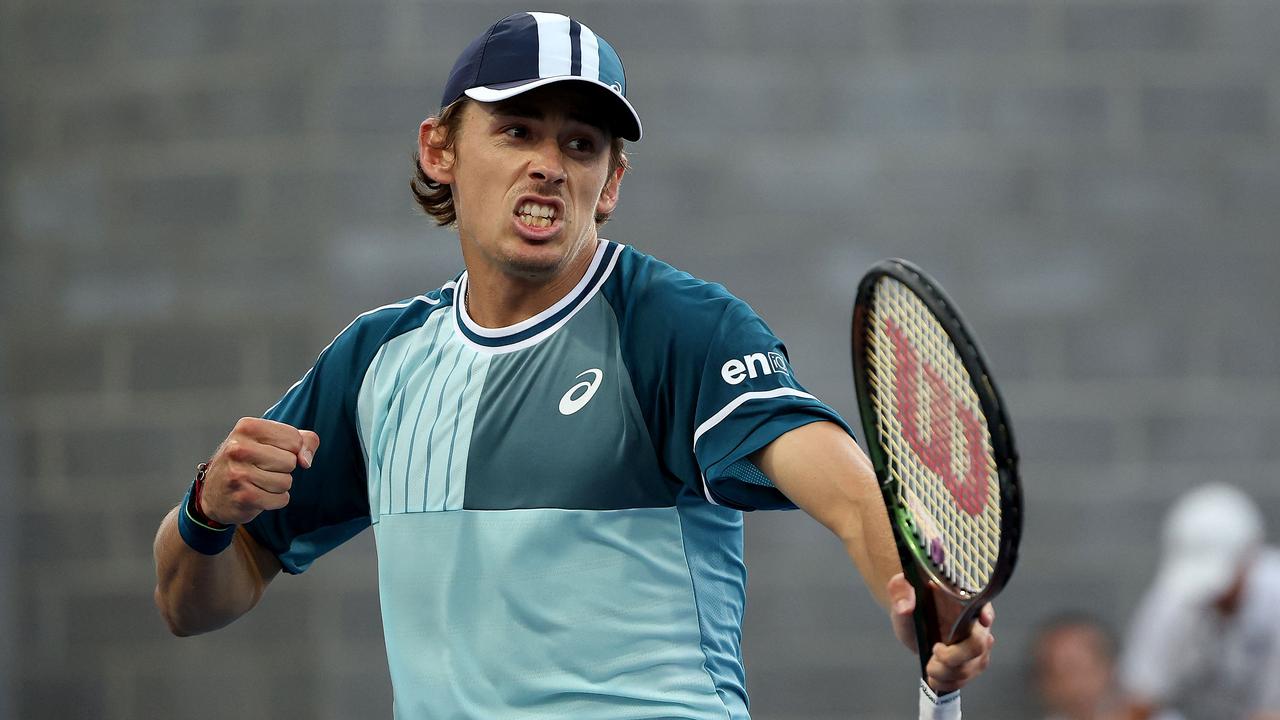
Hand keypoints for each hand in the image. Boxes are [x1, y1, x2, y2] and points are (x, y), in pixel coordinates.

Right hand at [199, 417, 319, 524]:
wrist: (213, 493)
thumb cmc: (249, 461)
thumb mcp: (272, 440)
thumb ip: (303, 440)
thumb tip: (306, 461)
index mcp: (247, 427)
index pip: (294, 439)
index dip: (292, 450)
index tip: (273, 452)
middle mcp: (238, 447)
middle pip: (291, 461)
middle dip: (284, 469)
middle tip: (262, 469)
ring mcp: (238, 473)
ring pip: (287, 481)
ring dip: (279, 486)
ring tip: (259, 482)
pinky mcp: (243, 497)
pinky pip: (281, 499)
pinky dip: (275, 500)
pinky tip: (258, 495)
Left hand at [887, 573, 994, 693]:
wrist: (912, 622)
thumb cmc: (911, 603)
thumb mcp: (901, 591)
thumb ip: (900, 593)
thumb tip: (905, 607)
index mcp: (963, 601)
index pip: (983, 606)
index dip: (987, 614)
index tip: (983, 620)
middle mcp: (975, 624)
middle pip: (978, 645)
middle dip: (954, 656)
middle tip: (935, 651)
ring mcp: (975, 646)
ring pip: (972, 666)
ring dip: (947, 673)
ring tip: (930, 666)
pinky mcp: (970, 664)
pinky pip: (967, 679)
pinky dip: (948, 683)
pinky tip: (935, 678)